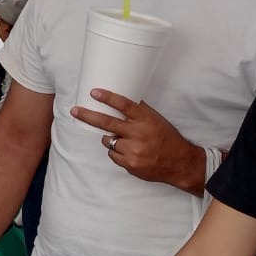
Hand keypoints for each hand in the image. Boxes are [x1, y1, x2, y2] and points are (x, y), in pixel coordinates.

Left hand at [71, 90, 202, 192]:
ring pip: (108, 140)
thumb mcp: (155, 120)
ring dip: (111, 139)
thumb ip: (138, 112)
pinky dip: (117, 152)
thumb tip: (118, 101)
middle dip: (88, 116)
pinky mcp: (130, 164)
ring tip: (127, 141)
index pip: (124, 105)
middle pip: (107, 123)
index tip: (94, 92)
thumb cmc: (167, 138)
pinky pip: (113, 155)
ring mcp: (133, 150)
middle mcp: (138, 133)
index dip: (107, 98)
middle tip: (75, 110)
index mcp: (146, 119)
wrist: (180, 163)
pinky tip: (130, 152)